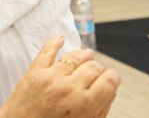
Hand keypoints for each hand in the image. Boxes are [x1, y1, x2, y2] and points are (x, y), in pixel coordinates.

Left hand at [0, 35, 119, 117]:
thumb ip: (100, 110)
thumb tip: (110, 93)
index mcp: (85, 104)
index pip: (109, 80)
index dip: (113, 78)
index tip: (112, 78)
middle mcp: (70, 88)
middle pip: (93, 67)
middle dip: (98, 69)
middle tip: (98, 72)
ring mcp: (51, 78)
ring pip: (74, 57)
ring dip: (84, 55)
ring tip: (88, 54)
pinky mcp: (34, 73)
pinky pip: (46, 52)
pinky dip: (54, 42)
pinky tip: (60, 38)